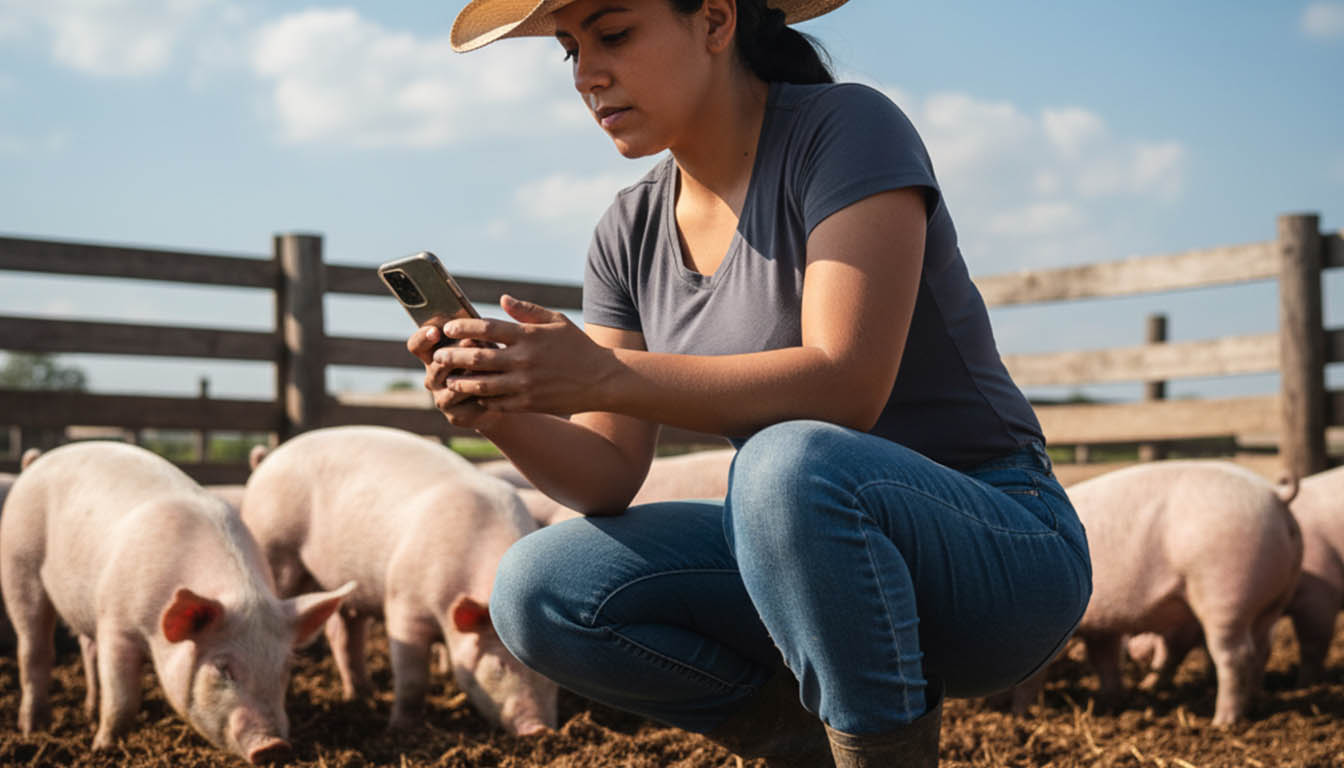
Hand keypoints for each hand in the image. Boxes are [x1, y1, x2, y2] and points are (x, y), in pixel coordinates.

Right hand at [406, 325, 501, 428]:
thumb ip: (476, 342)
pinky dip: (479, 390)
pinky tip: (494, 385)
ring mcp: (441, 398)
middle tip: (473, 344)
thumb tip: (469, 340)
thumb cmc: (492, 365)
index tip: (435, 331)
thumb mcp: (486, 348)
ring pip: (452, 382)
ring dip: (471, 372)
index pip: (416, 345)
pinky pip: (467, 402)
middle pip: (437, 363)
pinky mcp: (454, 416)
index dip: (422, 337)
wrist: (504, 399)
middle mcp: (433, 379)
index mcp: (434, 357)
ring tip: (490, 366)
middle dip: (457, 352)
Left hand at [427, 294, 616, 415]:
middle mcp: (524, 360)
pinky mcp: (529, 403)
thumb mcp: (556, 321)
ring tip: (449, 379)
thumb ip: (527, 310)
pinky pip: (497, 403)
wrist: (602, 380)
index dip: (463, 327)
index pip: (487, 328)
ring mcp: (526, 384)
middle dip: (453, 356)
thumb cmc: (578, 347)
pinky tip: (474, 395)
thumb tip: (502, 299)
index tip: (448, 327)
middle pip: (478, 358)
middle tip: (438, 356)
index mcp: (529, 336)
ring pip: (482, 385)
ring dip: (462, 382)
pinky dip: (482, 399)